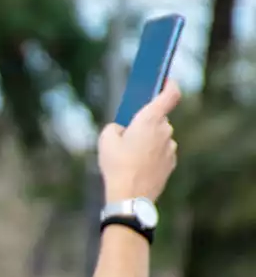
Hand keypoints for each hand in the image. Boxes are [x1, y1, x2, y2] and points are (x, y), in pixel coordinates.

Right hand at [99, 80, 180, 202]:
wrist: (130, 195)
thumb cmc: (117, 165)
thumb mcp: (105, 140)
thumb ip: (115, 127)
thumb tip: (121, 129)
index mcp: (150, 120)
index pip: (170, 95)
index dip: (169, 84)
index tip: (165, 80)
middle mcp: (165, 131)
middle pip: (158, 119)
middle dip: (145, 122)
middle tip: (127, 134)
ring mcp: (171, 148)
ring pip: (159, 137)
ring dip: (148, 140)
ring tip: (129, 155)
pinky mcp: (171, 163)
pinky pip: (161, 152)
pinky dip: (151, 155)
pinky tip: (136, 166)